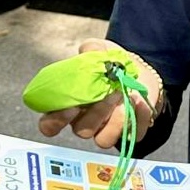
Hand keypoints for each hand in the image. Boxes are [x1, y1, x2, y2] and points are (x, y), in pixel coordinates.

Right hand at [36, 39, 159, 151]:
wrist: (138, 72)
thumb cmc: (110, 64)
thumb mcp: (100, 49)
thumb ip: (91, 49)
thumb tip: (90, 52)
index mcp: (68, 105)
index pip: (49, 125)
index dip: (55, 122)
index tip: (71, 107)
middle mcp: (84, 122)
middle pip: (82, 131)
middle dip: (96, 113)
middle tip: (110, 93)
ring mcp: (105, 130)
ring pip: (103, 140)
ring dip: (116, 120)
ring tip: (124, 96)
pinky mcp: (129, 133)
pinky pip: (132, 135)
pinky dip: (138, 117)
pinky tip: (140, 100)